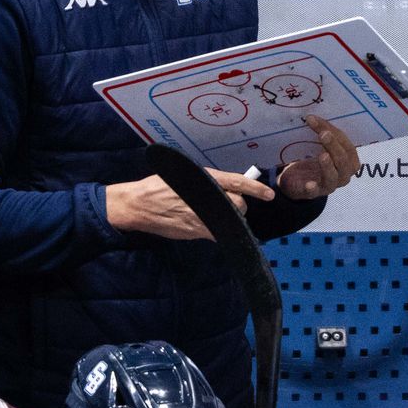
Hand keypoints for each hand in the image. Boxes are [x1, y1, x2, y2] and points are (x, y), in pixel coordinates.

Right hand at [105, 169, 273, 239]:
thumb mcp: (184, 176)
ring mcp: (202, 217)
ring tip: (211, 213)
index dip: (255, 189)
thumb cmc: (158, 187)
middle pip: (239, 206)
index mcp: (204, 179)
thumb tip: (225, 187)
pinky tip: (204, 223)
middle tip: (227, 205)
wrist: (138, 205)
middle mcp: (206, 198)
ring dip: (227, 218)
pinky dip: (216, 228)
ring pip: (229, 220)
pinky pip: (216, 232)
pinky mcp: (196, 232)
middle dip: (238, 207)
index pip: (237, 183)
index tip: (269, 195)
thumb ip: (205, 181)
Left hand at [275, 115, 359, 200]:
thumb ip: (323, 134)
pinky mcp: (312, 193)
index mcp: (349, 161)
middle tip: (323, 134)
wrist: (297, 181)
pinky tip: (310, 184)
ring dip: (328, 166)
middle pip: (343, 161)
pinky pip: (315, 192)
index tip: (316, 120)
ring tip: (323, 156)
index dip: (334, 132)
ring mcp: (329, 185)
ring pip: (333, 177)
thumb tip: (313, 116)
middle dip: (334, 146)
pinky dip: (313, 188)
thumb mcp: (321, 146)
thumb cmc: (313, 160)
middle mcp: (343, 175)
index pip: (346, 146)